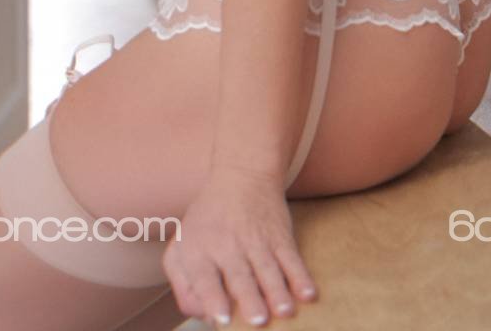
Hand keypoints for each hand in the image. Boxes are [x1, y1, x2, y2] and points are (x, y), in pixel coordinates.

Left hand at [163, 164, 317, 327]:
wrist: (242, 174)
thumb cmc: (208, 220)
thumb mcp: (181, 246)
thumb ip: (183, 285)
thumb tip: (202, 316)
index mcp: (198, 251)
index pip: (204, 278)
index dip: (213, 299)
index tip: (222, 319)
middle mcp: (227, 245)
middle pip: (240, 277)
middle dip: (250, 300)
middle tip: (258, 320)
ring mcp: (256, 240)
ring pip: (268, 270)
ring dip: (278, 292)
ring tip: (285, 311)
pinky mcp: (279, 235)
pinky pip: (291, 259)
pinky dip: (301, 276)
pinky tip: (308, 293)